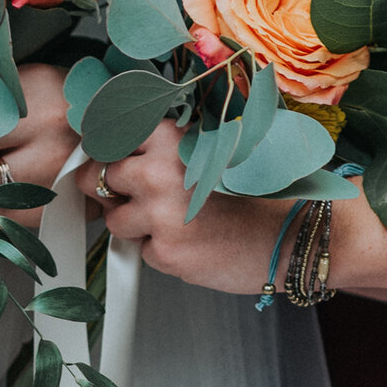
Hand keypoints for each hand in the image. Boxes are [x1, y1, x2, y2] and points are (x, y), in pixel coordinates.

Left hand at [85, 120, 298, 297]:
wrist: (288, 234)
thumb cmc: (252, 193)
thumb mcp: (207, 151)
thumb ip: (163, 149)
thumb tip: (109, 155)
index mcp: (169, 138)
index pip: (107, 136)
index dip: (106, 152)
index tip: (112, 159)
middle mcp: (158, 172)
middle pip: (97, 177)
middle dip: (113, 191)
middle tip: (148, 197)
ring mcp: (158, 213)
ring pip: (113, 219)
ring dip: (134, 224)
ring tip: (175, 221)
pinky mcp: (163, 250)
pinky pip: (140, 249)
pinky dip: (158, 249)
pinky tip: (190, 241)